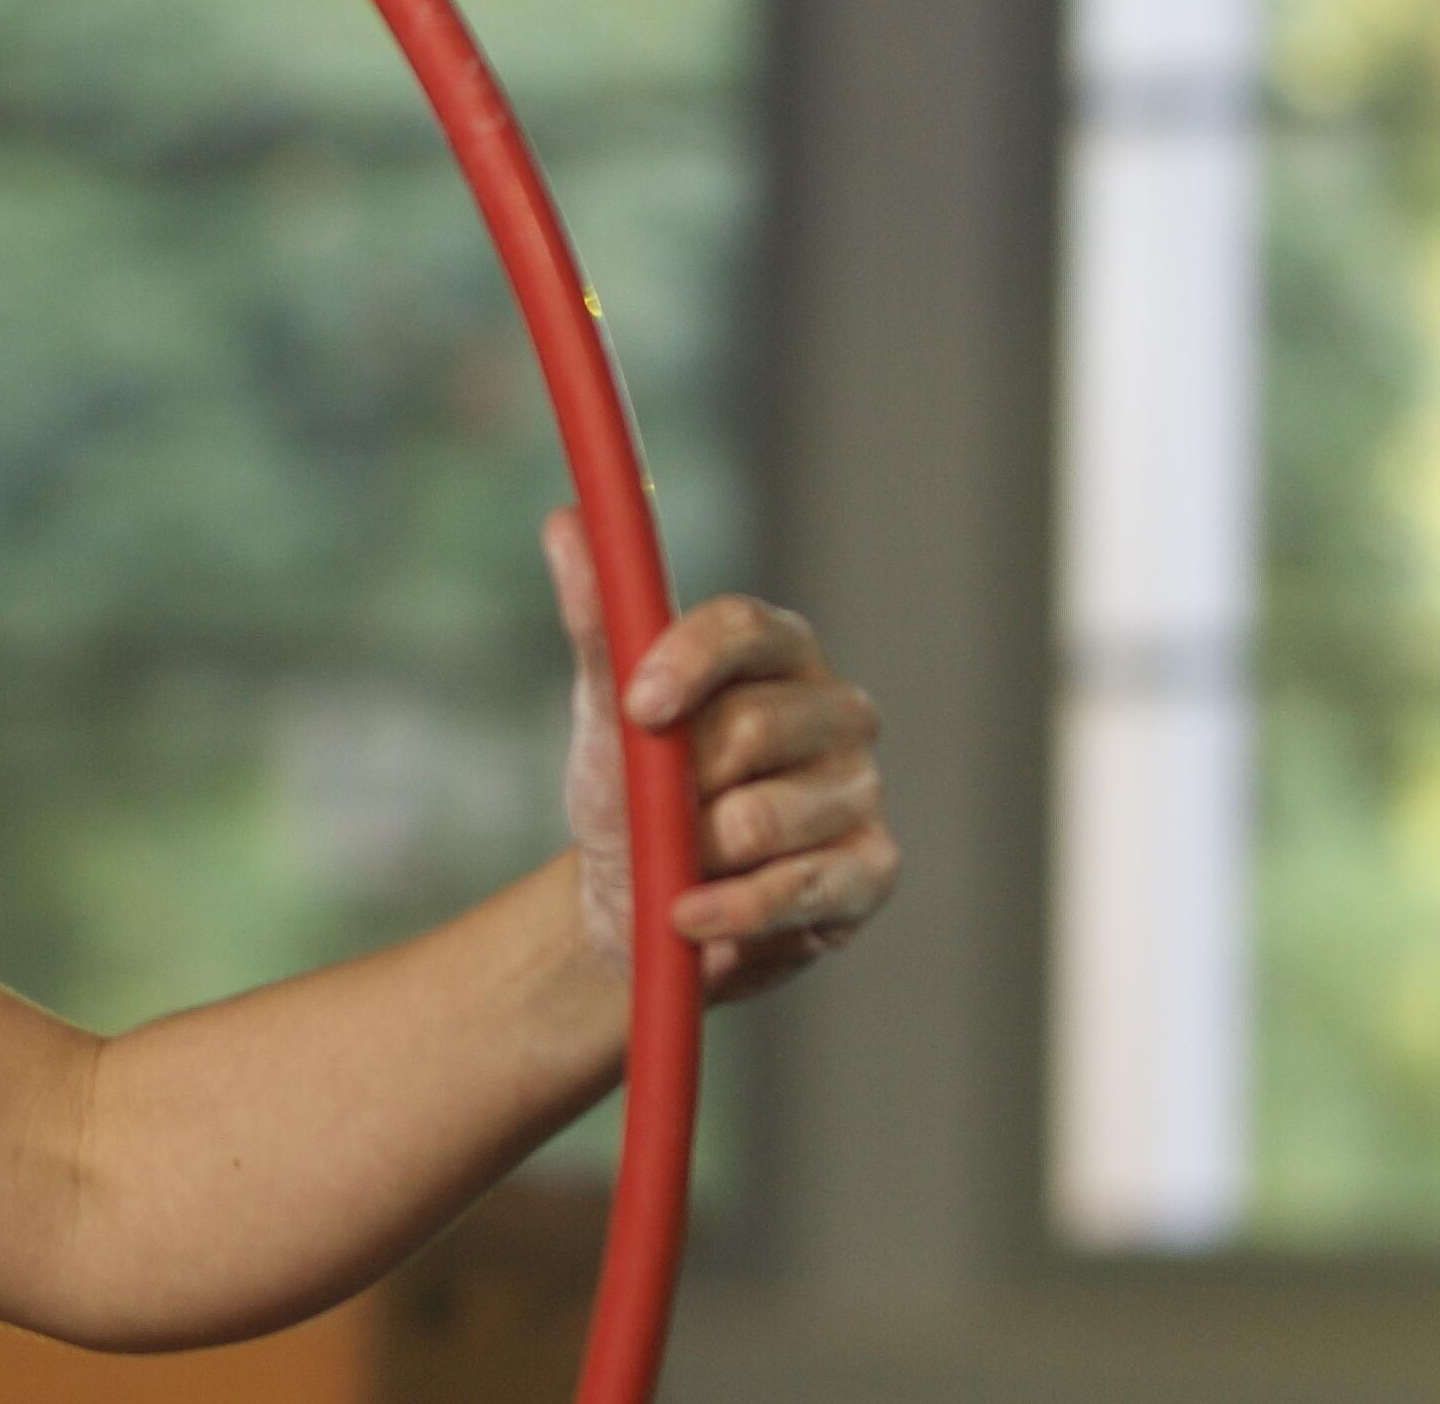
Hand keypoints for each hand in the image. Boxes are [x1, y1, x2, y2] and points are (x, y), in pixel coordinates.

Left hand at [540, 504, 898, 1002]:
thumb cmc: (633, 794)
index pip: (746, 626)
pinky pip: (797, 888)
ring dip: (694, 856)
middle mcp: (836, 710)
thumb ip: (600, 619)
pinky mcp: (872, 869)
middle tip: (652, 813)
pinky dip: (728, 912)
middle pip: (752, 729)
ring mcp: (861, 790)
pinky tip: (692, 921)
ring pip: (764, 817)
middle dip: (679, 786)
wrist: (641, 910)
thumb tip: (567, 519)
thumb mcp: (607, 710)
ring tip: (677, 869)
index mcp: (778, 653)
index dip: (688, 660)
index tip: (635, 707)